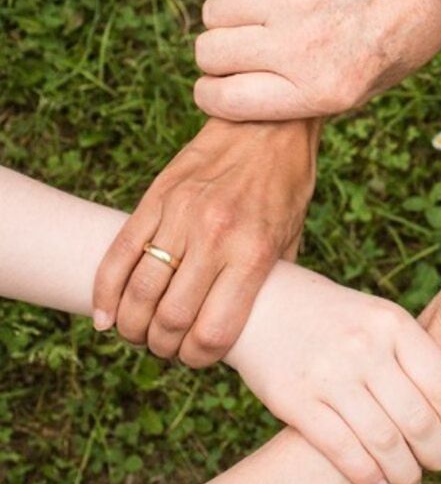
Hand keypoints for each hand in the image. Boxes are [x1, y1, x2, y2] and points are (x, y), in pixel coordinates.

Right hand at [92, 118, 317, 365]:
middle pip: (170, 319)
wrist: (267, 124)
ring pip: (139, 291)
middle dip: (164, 347)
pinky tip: (106, 315)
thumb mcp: (292, 237)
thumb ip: (269, 282)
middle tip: (167, 348)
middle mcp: (215, 237)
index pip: (213, 331)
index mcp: (253, 253)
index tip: (197, 358)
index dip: (199, 358)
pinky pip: (119, 253)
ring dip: (132, 326)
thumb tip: (252, 324)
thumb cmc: (286, 186)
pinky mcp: (156, 198)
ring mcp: (180, 215)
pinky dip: (105, 292)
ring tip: (139, 333)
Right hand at [193, 0, 440, 121]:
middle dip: (217, 57)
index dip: (212, 95)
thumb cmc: (396, 40)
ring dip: (225, 18)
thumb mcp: (362, 90)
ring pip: (214, 12)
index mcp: (321, 91)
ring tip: (254, 17)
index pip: (223, 100)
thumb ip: (302, 97)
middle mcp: (302, 46)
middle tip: (241, 50)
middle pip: (210, 53)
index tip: (220, 86)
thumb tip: (239, 95)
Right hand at [225, 264, 440, 483]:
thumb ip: (410, 353)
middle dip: (438, 454)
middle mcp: (365, 347)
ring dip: (406, 474)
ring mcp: (329, 374)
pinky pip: (342, 449)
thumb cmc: (332, 315)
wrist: (262, 301)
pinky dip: (368, 476)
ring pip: (384, 442)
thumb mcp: (376, 316)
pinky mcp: (296, 399)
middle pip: (418, 419)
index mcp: (392, 322)